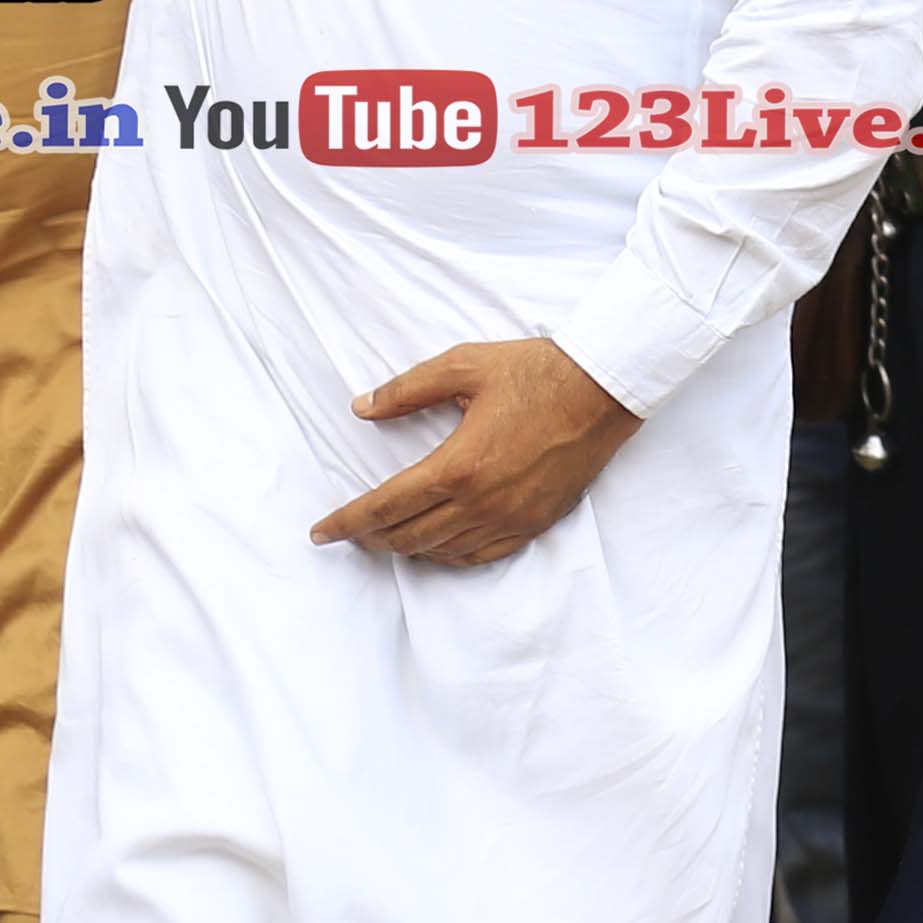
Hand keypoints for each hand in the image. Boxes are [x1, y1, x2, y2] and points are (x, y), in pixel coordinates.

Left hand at [314, 333, 640, 568]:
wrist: (603, 389)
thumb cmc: (535, 372)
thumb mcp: (463, 366)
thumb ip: (406, 389)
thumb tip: (362, 407)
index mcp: (456, 465)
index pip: (383, 507)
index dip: (345, 523)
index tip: (319, 532)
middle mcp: (480, 502)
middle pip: (407, 537)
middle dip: (369, 538)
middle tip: (350, 530)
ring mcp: (510, 517)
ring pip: (441, 552)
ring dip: (406, 548)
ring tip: (387, 536)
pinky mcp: (534, 523)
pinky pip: (481, 556)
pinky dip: (449, 556)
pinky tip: (437, 546)